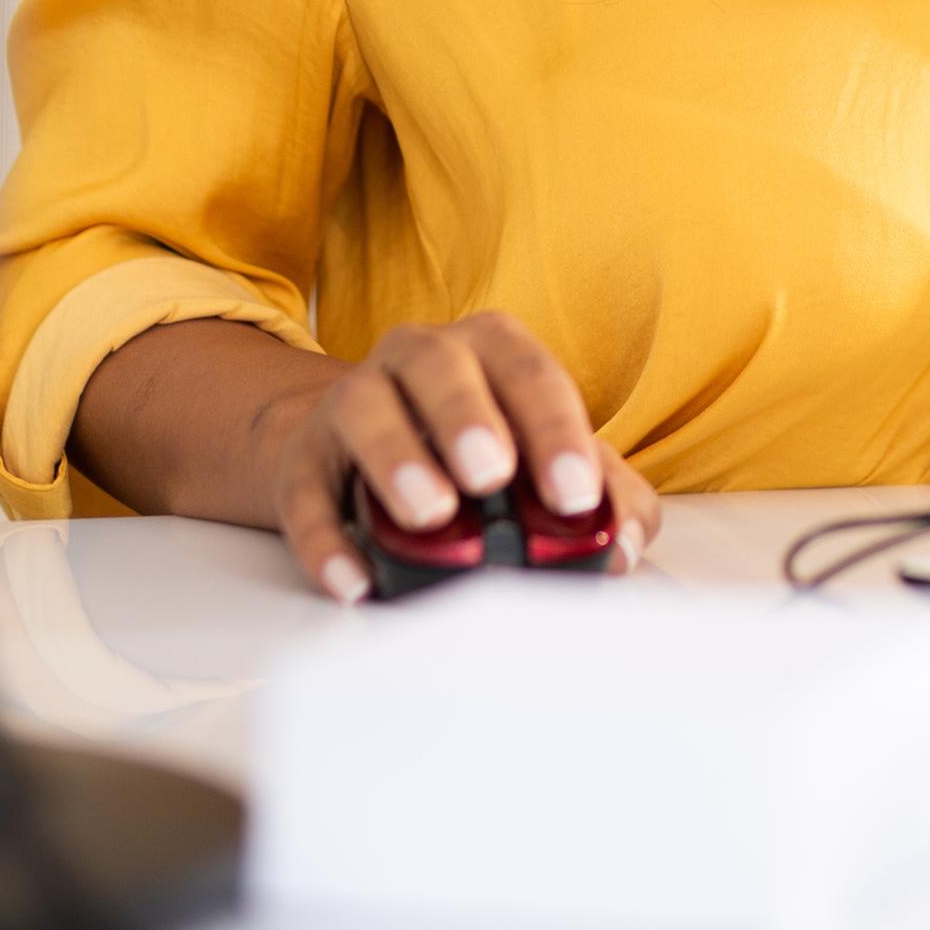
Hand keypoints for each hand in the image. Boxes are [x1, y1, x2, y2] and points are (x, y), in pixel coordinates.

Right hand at [253, 312, 660, 605]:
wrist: (367, 452)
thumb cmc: (479, 454)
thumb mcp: (547, 461)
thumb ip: (607, 495)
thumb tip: (625, 544)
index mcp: (490, 348)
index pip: (530, 373)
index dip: (555, 429)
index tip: (575, 493)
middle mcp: (418, 357)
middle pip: (437, 365)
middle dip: (466, 416)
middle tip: (492, 475)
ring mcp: (353, 399)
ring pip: (362, 407)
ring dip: (394, 457)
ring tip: (430, 514)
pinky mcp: (303, 456)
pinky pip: (304, 488)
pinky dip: (325, 538)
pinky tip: (353, 580)